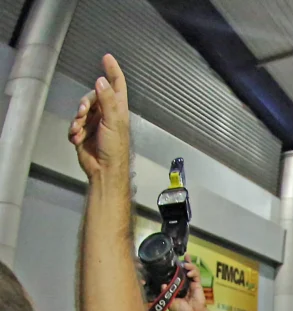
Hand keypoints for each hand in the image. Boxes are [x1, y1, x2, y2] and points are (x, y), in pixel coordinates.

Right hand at [67, 55, 129, 180]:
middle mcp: (107, 113)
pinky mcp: (84, 133)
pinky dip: (74, 130)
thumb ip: (107, 101)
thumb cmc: (114, 147)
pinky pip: (74, 125)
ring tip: (79, 131)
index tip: (107, 57)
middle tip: (82, 115)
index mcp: (118, 109)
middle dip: (85, 104)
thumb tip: (101, 80)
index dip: (112, 71)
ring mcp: (95, 123)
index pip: (116, 85)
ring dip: (77, 120)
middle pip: (92, 97)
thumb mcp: (113, 122)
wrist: (103, 170)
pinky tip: (77, 138)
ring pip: (80, 111)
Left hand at [166, 256, 205, 310]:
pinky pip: (196, 275)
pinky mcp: (198, 284)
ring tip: (186, 265)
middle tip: (185, 256)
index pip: (177, 276)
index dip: (176, 268)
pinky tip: (190, 273)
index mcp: (178, 289)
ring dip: (190, 266)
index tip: (174, 261)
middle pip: (186, 270)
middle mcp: (185, 285)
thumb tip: (163, 284)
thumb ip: (166, 292)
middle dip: (186, 262)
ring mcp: (192, 284)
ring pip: (192, 271)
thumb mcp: (169, 301)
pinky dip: (194, 272)